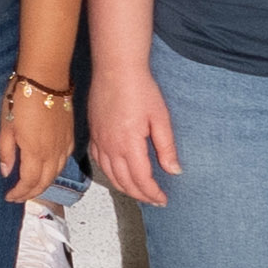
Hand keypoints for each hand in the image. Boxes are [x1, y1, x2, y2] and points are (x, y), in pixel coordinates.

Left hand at [0, 81, 77, 204]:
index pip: (29, 182)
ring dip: (44, 183)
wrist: (45, 77)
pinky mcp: (70, 135)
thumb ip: (6, 151)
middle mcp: (52, 153)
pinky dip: (55, 170)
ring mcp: (63, 144)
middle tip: (18, 196)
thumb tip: (6, 172)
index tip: (9, 196)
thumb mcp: (6, 124)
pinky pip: (64, 160)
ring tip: (31, 186)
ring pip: (56, 173)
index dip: (19, 193)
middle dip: (31, 193)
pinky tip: (48, 168)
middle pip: (44, 182)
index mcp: (35, 152)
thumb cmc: (20, 97)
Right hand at [88, 61, 177, 208]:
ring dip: (125, 188)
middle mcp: (110, 147)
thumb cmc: (141, 89)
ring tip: (139, 192)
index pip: (141, 180)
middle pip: (124, 182)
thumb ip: (166, 147)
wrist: (116, 68)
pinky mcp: (93, 133)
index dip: (153, 193)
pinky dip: (110, 174)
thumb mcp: (161, 118)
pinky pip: (99, 162)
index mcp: (129, 145)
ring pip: (110, 175)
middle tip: (155, 200)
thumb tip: (174, 171)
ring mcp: (99, 141)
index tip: (164, 200)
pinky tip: (118, 174)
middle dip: (141, 195)